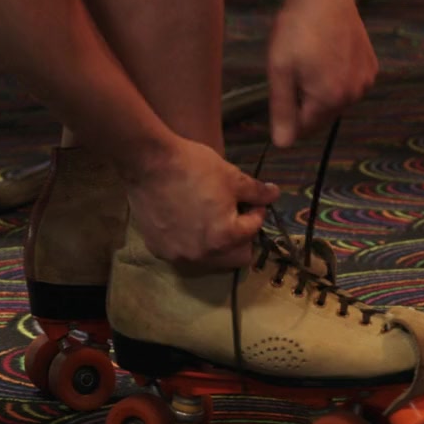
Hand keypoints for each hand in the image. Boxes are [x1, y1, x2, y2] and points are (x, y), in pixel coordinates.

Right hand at [125, 137, 279, 269]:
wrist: (148, 162)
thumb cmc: (194, 166)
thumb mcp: (232, 176)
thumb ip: (257, 192)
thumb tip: (275, 195)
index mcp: (225, 237)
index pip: (253, 230)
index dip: (255, 212)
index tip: (250, 200)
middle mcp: (202, 255)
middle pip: (237, 258)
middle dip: (241, 238)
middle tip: (235, 216)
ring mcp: (178, 255)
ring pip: (210, 260)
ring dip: (218, 245)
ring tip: (211, 219)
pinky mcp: (158, 250)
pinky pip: (184, 254)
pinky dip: (191, 243)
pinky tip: (186, 222)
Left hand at [267, 0, 377, 147]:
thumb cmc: (297, 29)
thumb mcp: (280, 71)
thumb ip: (282, 111)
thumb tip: (283, 145)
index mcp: (330, 99)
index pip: (303, 129)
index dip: (287, 110)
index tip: (283, 82)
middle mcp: (354, 95)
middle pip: (321, 116)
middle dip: (305, 99)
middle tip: (296, 65)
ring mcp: (366, 80)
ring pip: (335, 99)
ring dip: (321, 87)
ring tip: (311, 55)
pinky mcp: (371, 66)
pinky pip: (348, 83)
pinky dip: (336, 74)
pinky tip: (327, 50)